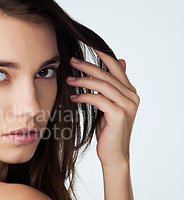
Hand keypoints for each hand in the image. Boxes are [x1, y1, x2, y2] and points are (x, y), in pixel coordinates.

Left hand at [66, 50, 139, 167]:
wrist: (114, 154)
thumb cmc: (108, 130)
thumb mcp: (107, 105)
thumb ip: (109, 88)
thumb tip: (118, 63)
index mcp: (129, 91)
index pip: (116, 67)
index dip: (103, 55)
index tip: (89, 45)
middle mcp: (131, 96)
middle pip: (107, 74)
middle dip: (88, 66)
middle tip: (71, 61)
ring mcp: (127, 105)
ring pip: (103, 85)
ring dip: (83, 80)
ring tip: (68, 80)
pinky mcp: (119, 115)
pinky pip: (98, 99)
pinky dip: (84, 96)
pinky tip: (73, 97)